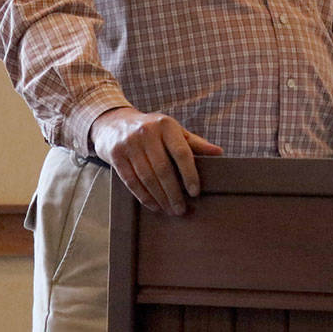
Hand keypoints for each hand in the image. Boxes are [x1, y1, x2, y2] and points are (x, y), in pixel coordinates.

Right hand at [89, 107, 222, 215]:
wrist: (114, 123)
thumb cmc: (152, 130)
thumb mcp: (173, 131)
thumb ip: (194, 143)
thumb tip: (219, 153)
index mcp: (166, 125)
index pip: (181, 152)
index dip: (189, 174)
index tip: (195, 193)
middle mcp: (147, 132)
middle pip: (163, 169)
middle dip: (173, 192)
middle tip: (182, 209)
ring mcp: (129, 143)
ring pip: (147, 177)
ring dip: (160, 197)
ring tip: (170, 210)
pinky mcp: (116, 155)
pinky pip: (132, 181)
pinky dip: (144, 196)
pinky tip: (154, 206)